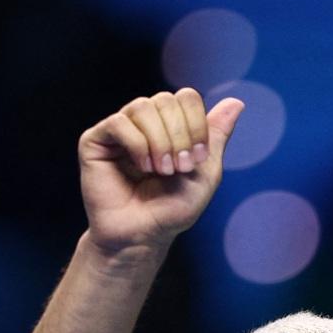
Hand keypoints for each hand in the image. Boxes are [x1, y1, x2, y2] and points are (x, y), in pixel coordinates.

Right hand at [78, 89, 245, 254]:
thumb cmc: (172, 209)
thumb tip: (236, 101)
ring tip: (160, 171)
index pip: (186, 97)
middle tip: (178, 169)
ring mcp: (120, 129)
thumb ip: (217, 136)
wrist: (142, 235)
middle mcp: (144, 122)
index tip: (196, 160)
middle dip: (179, 136)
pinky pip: (119, 123)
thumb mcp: (206, 172)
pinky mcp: (96, 140)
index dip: (196, 124)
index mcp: (170, 125)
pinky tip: (141, 168)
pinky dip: (137, 145)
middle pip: (166, 99)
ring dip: (159, 142)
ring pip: (143, 107)